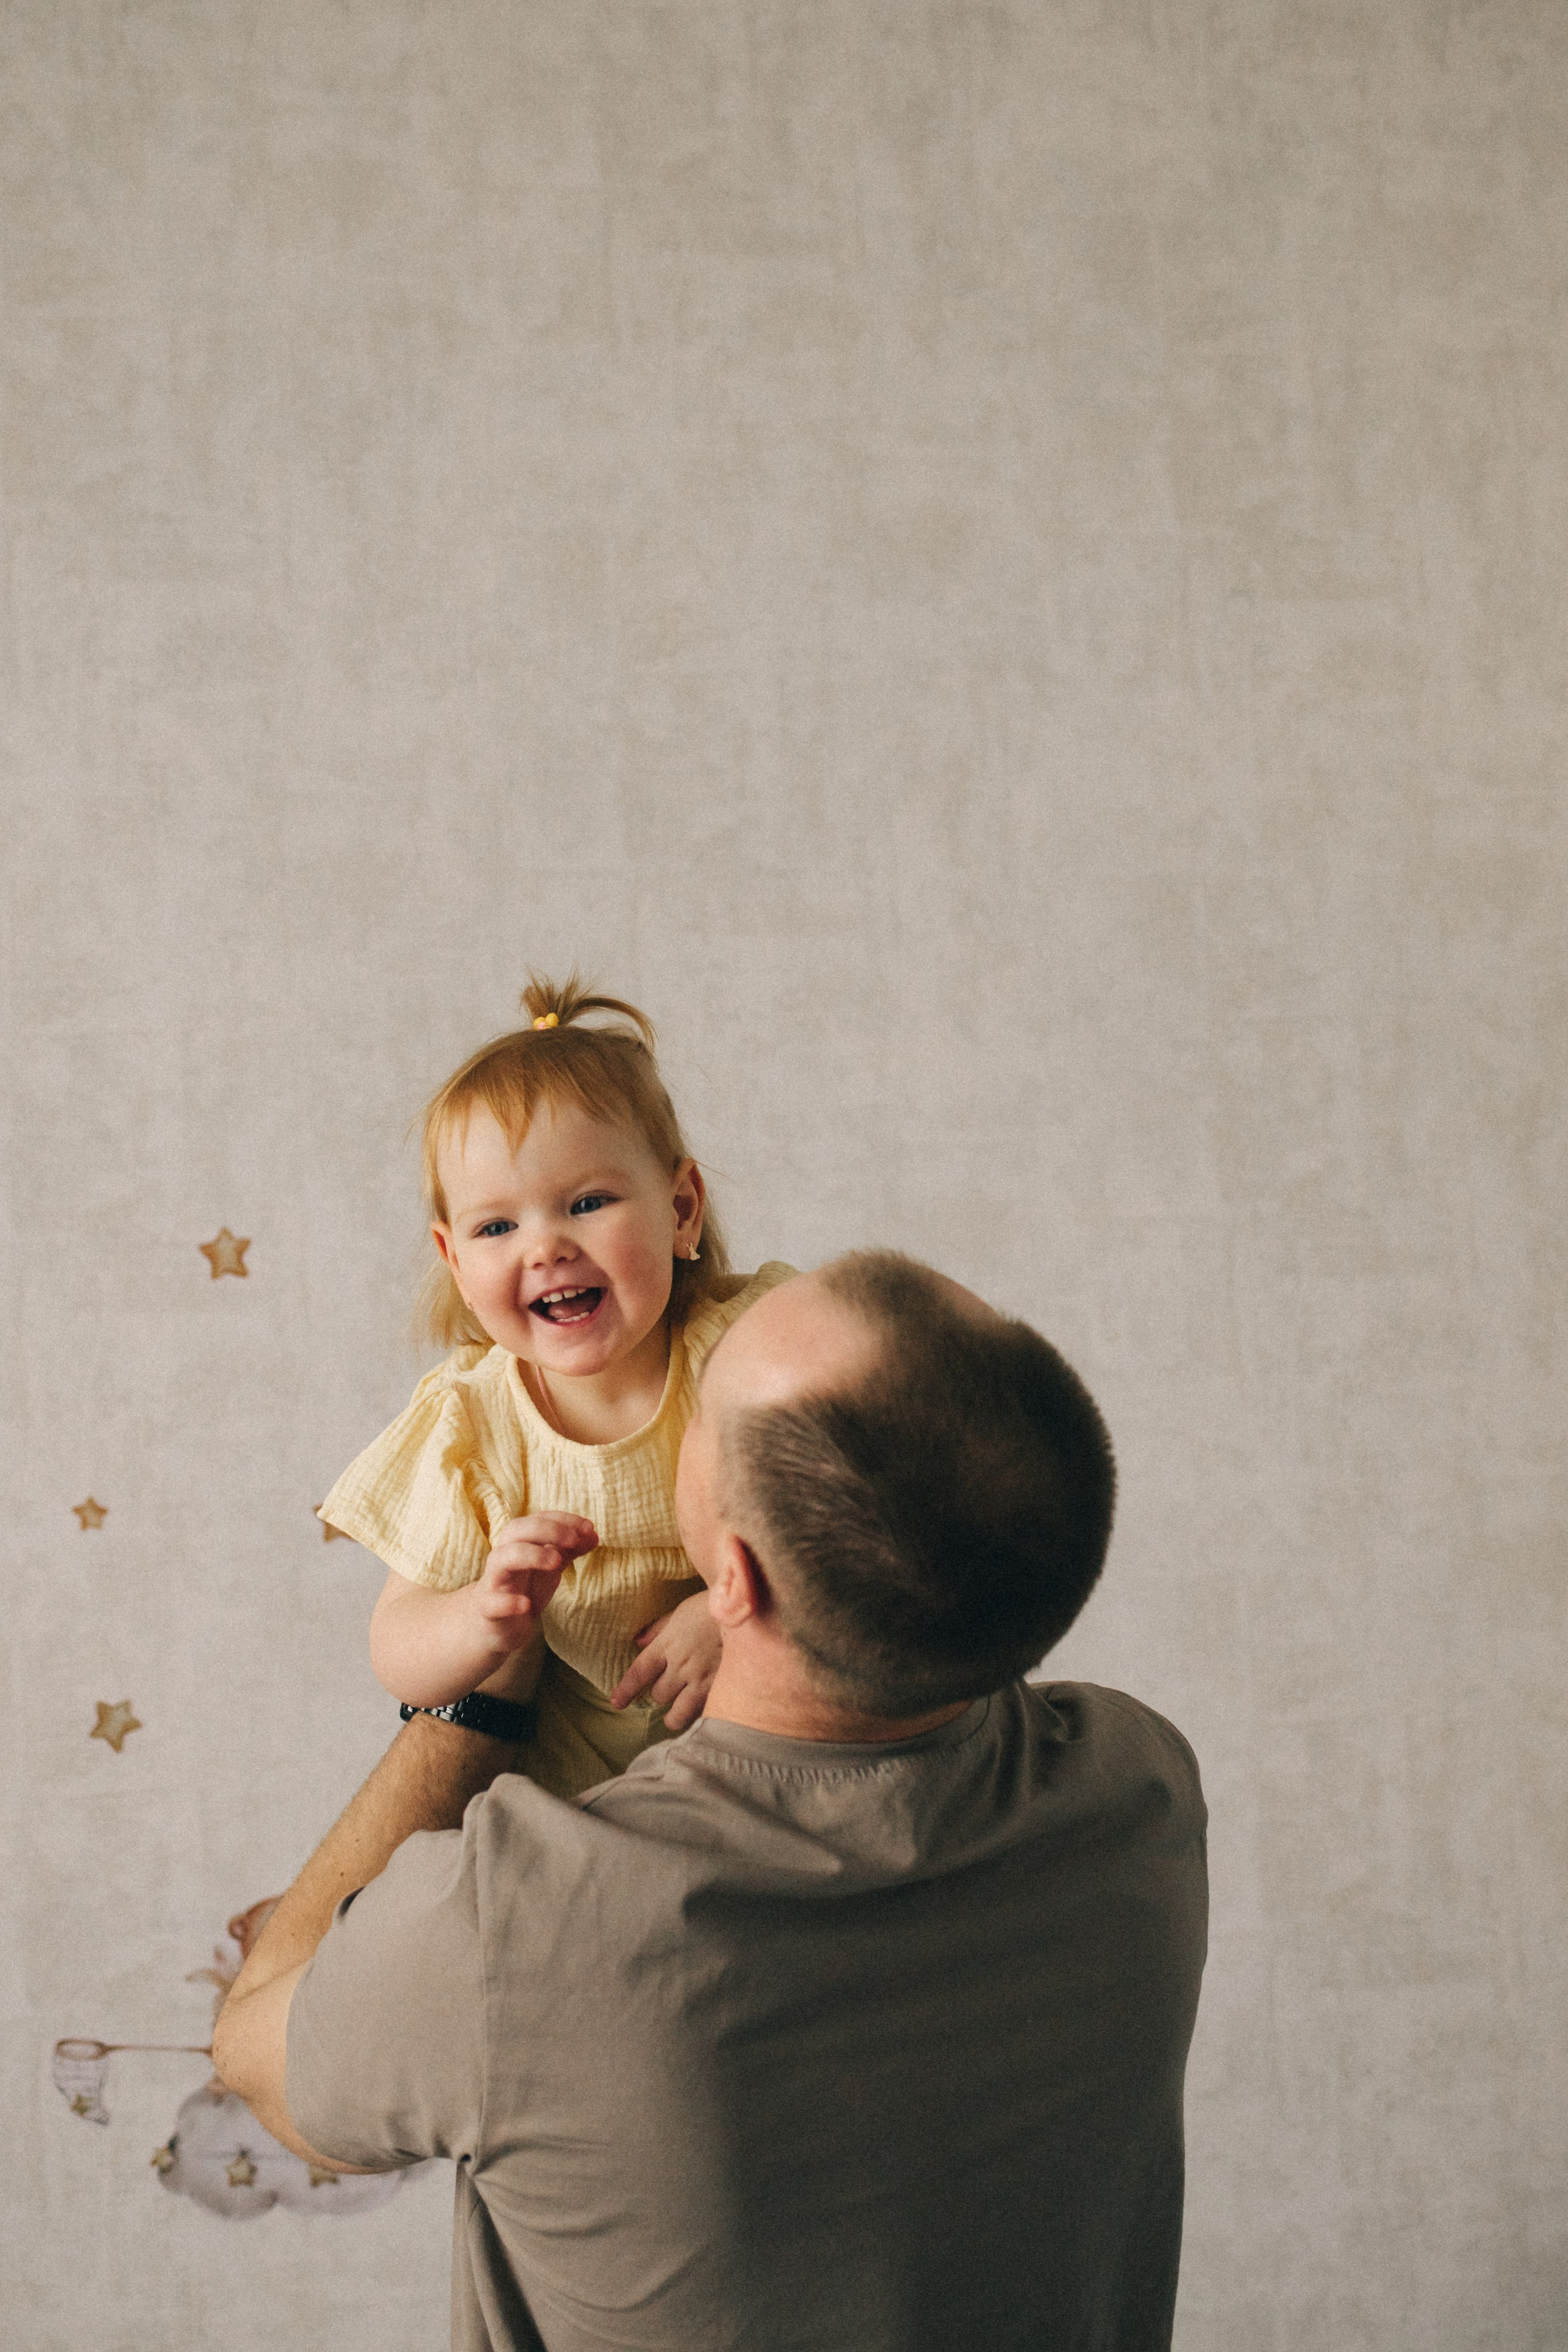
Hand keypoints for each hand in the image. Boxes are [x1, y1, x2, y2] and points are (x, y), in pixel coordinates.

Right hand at [473, 1514, 596, 1656]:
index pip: (538, 1519)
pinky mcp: (487, 1607)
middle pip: (517, 1529)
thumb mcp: (550, 1567)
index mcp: (519, 1541)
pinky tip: (526, 1605)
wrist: (495, 1624)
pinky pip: (492, 1602)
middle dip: (547, 1530)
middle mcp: (503, 1554)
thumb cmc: (525, 1587)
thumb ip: (569, 1550)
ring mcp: (493, 1580)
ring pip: (502, 1558)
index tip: (589, 1527)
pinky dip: (508, 1602)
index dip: (563, 1520)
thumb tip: (593, 1535)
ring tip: (557, 1562)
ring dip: (531, 1555)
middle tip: (574, 1539)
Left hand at [609, 1590, 721, 1730]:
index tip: (616, 1702)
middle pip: (658, 1694)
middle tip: (668, 1688)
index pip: (639, 1673)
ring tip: (675, 1715)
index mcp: (668, 1644)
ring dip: (674, 1714)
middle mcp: (680, 1666)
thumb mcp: (683, 1610)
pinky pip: (702, 1713)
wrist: (751, 1613)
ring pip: (677, 1712)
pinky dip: (698, 1715)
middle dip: (661, 1693)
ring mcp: (701, 1681)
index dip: (625, 1690)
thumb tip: (638, 1641)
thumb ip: (660, 1628)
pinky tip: (703, 1712)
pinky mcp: (721, 1690)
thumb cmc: (716, 1606)